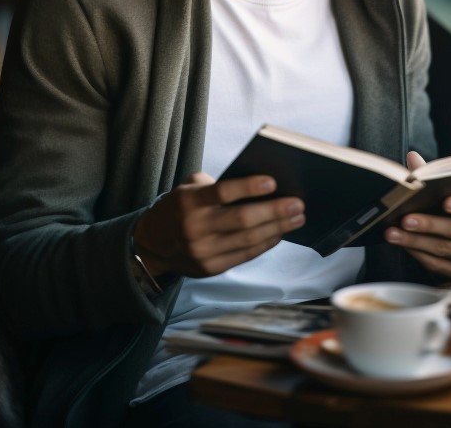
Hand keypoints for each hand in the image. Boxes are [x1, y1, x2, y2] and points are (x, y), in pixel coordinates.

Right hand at [133, 172, 304, 278]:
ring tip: (297, 217)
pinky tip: (279, 233)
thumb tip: (261, 187)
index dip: (249, 187)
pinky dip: (265, 244)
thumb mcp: (189, 188)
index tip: (273, 182)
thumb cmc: (180, 207)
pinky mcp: (209, 268)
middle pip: (242, 219)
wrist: (152, 244)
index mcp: (189, 201)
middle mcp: (195, 227)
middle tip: (298, 203)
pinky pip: (244, 256)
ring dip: (277, 228)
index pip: (222, 192)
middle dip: (274, 211)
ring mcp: (202, 251)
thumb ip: (218, 185)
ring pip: (248, 240)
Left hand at [384, 151, 450, 280]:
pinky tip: (403, 245)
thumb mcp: (449, 191)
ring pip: (446, 249)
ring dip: (417, 241)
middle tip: (406, 219)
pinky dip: (419, 255)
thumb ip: (433, 175)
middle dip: (430, 224)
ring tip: (394, 233)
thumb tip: (412, 157)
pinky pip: (441, 266)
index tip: (445, 202)